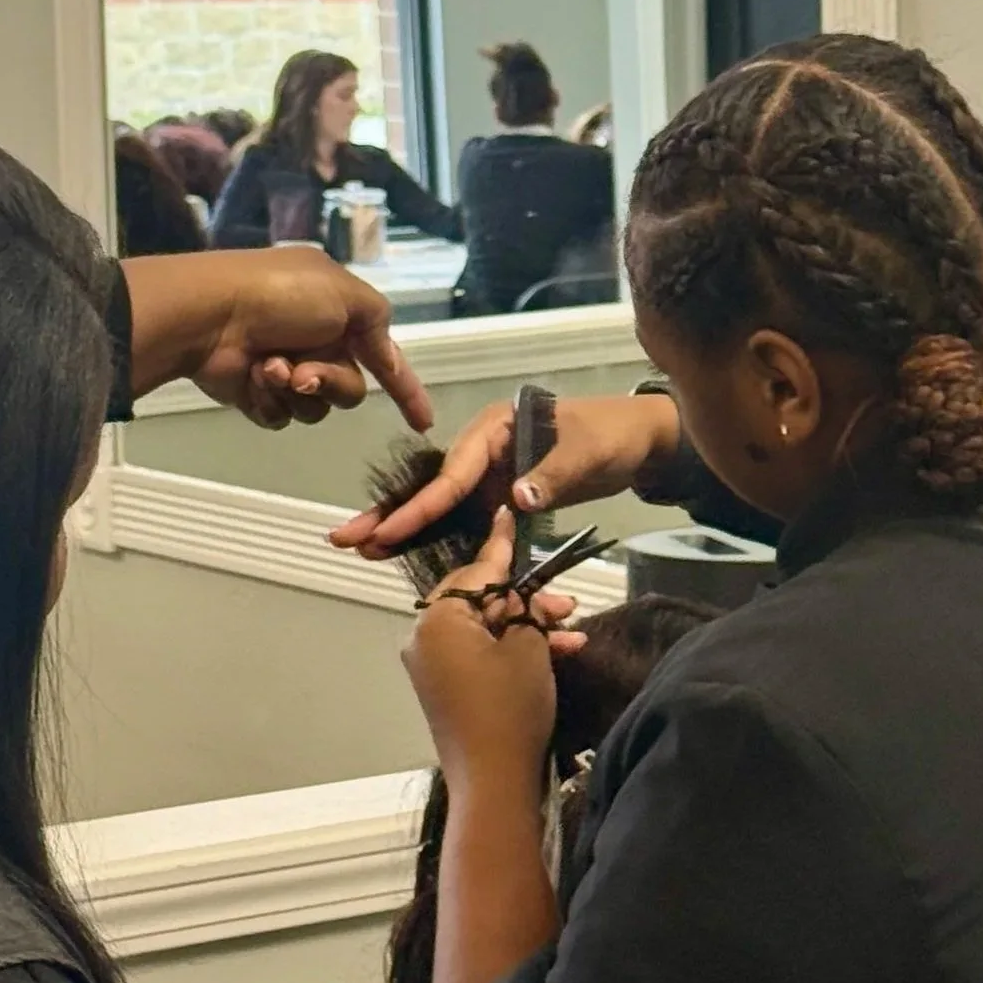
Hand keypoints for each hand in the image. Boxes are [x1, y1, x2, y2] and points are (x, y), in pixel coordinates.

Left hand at [123, 249, 433, 430]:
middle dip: (330, 380)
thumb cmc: (280, 295)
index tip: (422, 423)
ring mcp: (287, 371)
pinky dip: (269, 400)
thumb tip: (386, 350)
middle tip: (303, 370)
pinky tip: (252, 379)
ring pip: (317, 408)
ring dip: (295, 388)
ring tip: (268, 367)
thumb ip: (377, 320)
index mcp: (339, 314)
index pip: (383, 357)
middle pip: (350, 389)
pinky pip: (283, 417)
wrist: (211, 313)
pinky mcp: (259, 395)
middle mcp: (317, 343)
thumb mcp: (344, 292)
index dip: (406, 389)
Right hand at [331, 390, 680, 557]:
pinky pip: (464, 520)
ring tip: (360, 551)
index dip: (423, 506)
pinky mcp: (500, 497)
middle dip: (390, 514)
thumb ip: (551, 476)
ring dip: (403, 529)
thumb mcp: (587, 452)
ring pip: (440, 507)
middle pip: (432, 487)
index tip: (391, 532)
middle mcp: (484, 450)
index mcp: (496, 428)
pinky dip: (436, 537)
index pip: (454, 473)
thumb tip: (516, 500)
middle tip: (345, 539)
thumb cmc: (612, 436)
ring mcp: (490, 474)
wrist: (638, 441)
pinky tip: (406, 555)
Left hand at [402, 511, 584, 789]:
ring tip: (570, 632)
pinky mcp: (446, 690)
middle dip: (525, 599)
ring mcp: (432, 666)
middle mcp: (424, 638)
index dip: (503, 545)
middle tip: (566, 602)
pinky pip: (480, 654)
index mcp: (437, 619)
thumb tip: (519, 595)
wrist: (494, 781)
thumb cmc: (510, 707)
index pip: (478, 570)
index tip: (508, 513)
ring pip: (485, 629)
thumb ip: (524, 608)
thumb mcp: (528, 646)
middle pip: (479, 600)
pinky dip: (512, 651)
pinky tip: (557, 653)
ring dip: (527, 628)